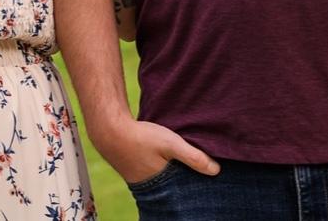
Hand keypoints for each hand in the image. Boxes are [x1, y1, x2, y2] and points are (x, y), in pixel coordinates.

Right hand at [93, 116, 219, 183]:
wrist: (111, 131)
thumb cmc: (141, 138)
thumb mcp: (171, 144)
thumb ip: (193, 157)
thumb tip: (216, 170)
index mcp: (162, 187)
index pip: (185, 196)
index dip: (196, 192)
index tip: (210, 189)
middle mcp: (153, 189)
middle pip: (177, 190)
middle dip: (188, 185)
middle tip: (203, 179)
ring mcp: (144, 182)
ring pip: (168, 182)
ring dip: (177, 176)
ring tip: (189, 169)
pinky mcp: (139, 172)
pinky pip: (159, 175)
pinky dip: (167, 170)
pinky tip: (171, 162)